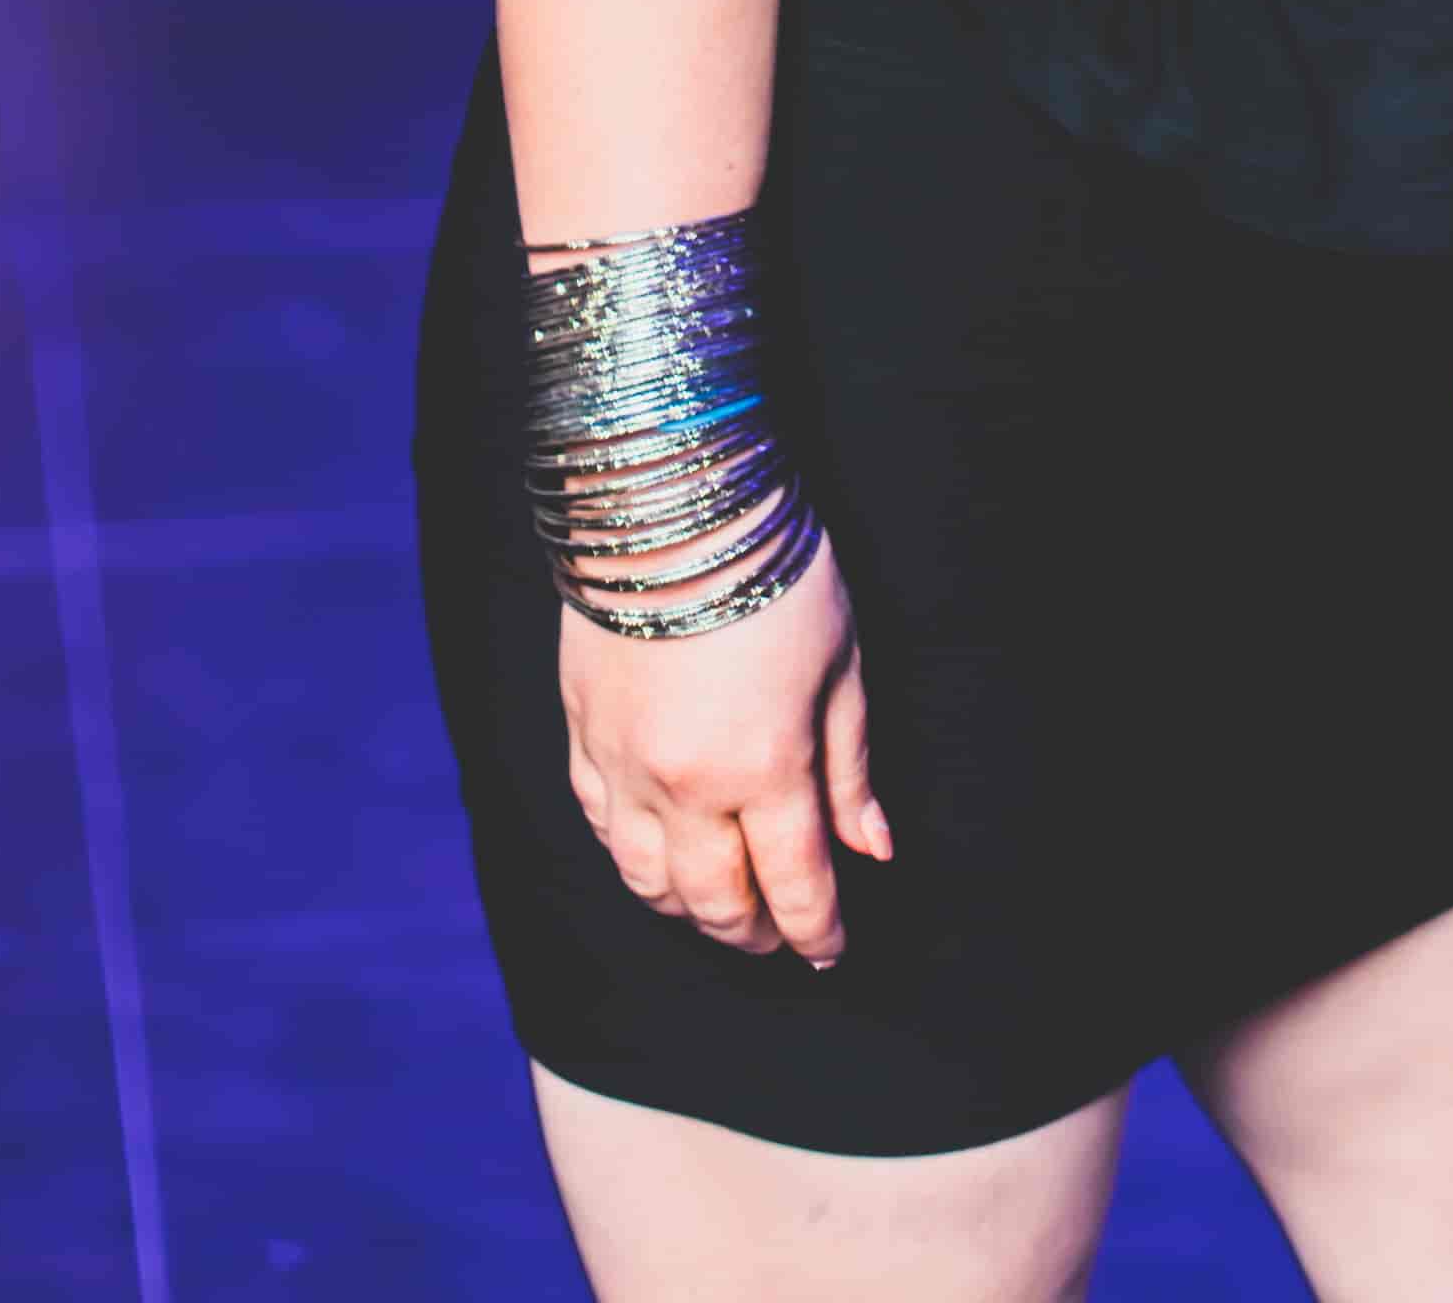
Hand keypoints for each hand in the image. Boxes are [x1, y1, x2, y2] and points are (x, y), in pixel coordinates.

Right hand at [557, 535, 890, 965]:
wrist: (669, 499)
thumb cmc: (774, 571)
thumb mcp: (841, 662)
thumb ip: (849, 766)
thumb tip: (870, 849)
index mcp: (765, 768)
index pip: (795, 886)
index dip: (817, 932)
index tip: (830, 952)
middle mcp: (687, 786)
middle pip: (716, 902)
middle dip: (752, 934)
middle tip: (777, 940)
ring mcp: (625, 765)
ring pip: (646, 882)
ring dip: (686, 910)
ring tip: (718, 908)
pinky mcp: (583, 735)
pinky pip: (600, 827)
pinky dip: (630, 859)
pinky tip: (654, 856)